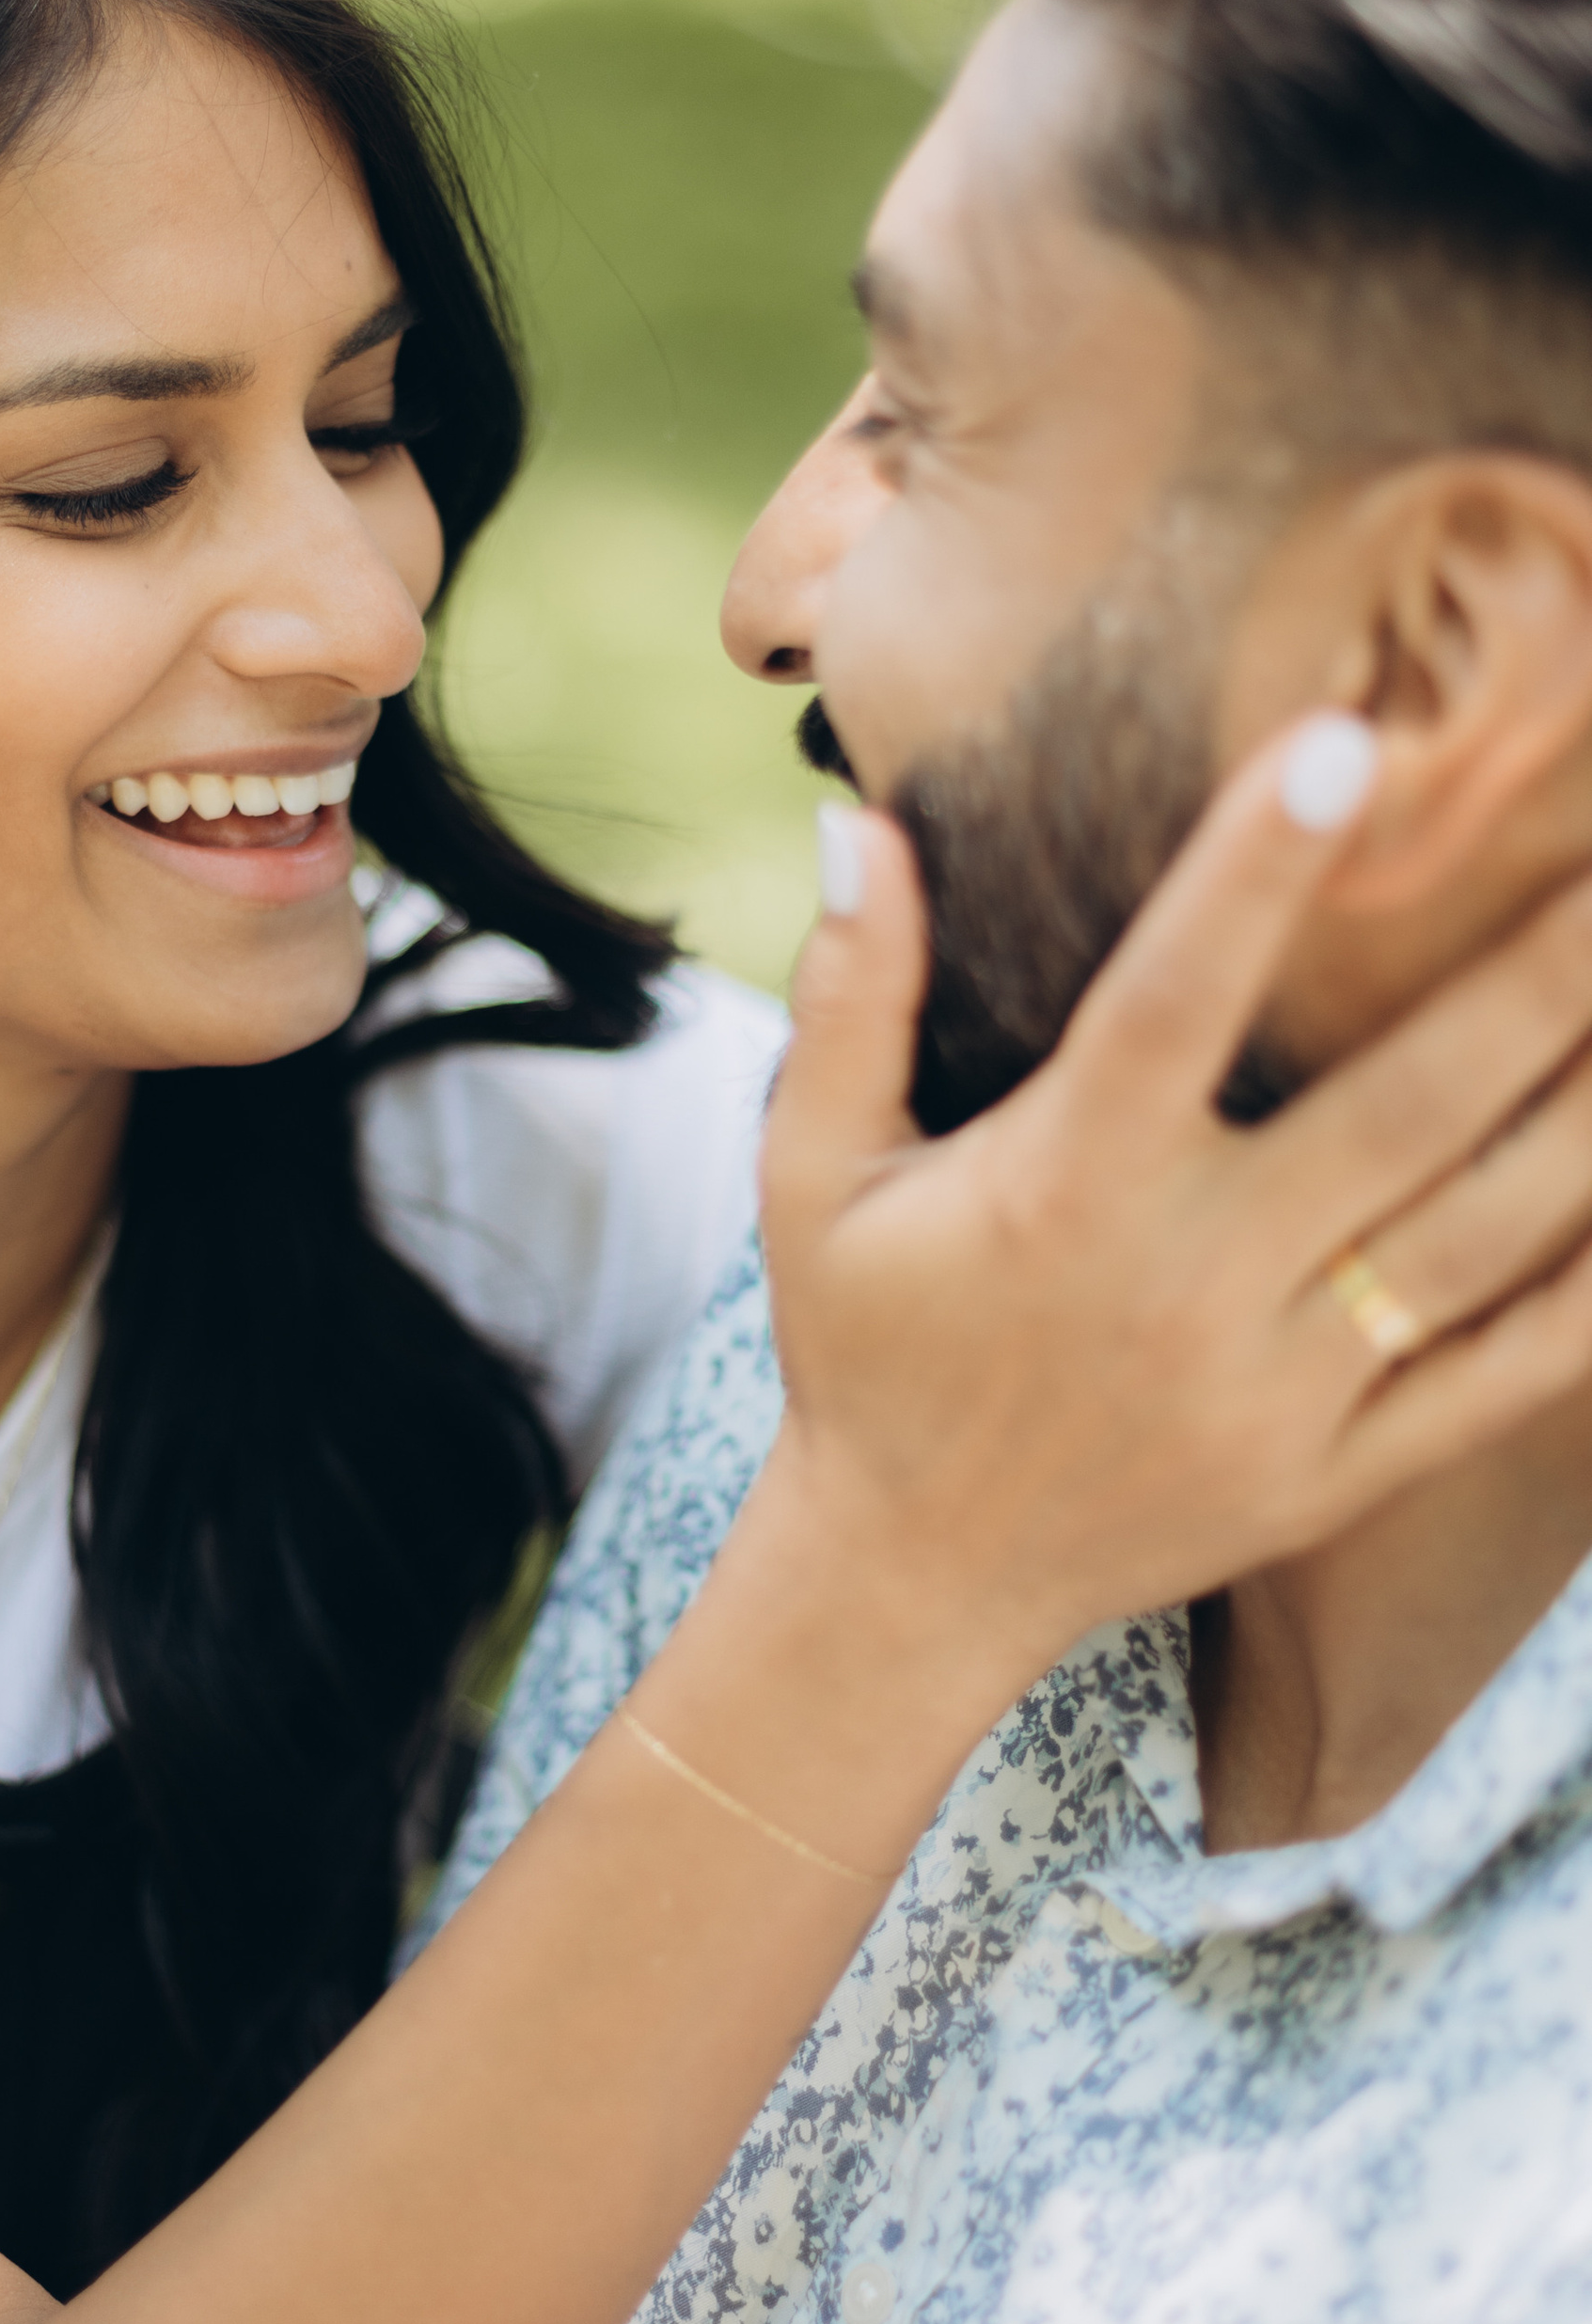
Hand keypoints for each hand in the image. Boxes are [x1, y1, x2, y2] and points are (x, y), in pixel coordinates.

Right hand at [759, 714, 1591, 1681]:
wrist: (909, 1580)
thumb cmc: (867, 1345)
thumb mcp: (809, 1173)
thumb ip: (851, 1000)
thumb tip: (855, 824)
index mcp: (1062, 1190)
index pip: (1170, 1003)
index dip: (1254, 873)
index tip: (1347, 743)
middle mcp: (1187, 1285)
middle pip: (1400, 1113)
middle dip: (1533, 979)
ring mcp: (1279, 1390)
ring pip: (1480, 1235)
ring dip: (1589, 1111)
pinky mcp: (1337, 1474)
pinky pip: (1502, 1376)